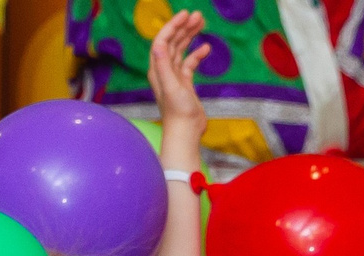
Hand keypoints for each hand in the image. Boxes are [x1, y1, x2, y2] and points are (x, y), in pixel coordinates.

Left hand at [147, 10, 208, 163]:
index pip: (162, 41)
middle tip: (198, 15)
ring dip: (190, 36)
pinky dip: (197, 54)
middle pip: (172, 43)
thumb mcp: (172, 86)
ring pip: (181, 50)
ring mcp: (174, 77)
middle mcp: (163, 72)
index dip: (172, 26)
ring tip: (201, 23)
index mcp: (157, 70)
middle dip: (183, 27)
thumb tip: (159, 44)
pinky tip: (206, 49)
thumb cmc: (178, 112)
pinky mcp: (184, 84)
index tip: (186, 14)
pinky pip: (189, 63)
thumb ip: (164, 65)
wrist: (186, 132)